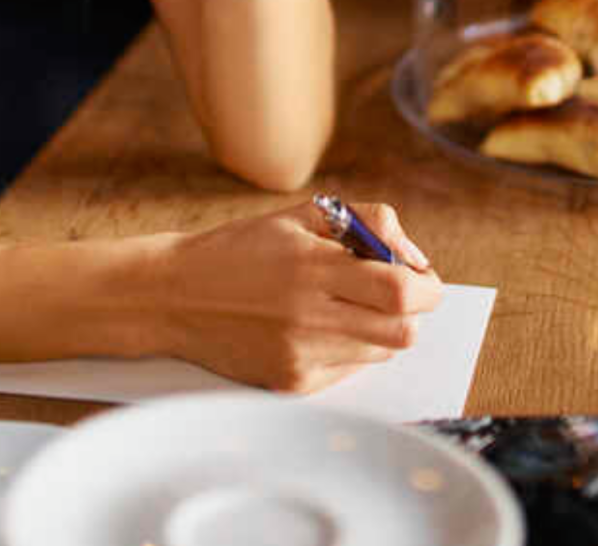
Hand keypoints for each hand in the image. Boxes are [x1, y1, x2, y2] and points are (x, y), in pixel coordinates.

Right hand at [157, 201, 442, 392]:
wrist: (171, 296)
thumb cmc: (244, 248)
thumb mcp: (305, 214)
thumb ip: (370, 222)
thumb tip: (416, 259)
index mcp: (314, 268)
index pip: (401, 290)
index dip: (426, 285)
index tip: (421, 276)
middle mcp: (308, 317)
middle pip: (403, 332)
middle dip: (413, 311)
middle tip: (394, 292)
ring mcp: (299, 356)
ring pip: (381, 353)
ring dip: (382, 330)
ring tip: (348, 305)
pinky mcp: (289, 384)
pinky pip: (349, 372)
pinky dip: (350, 350)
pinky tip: (318, 328)